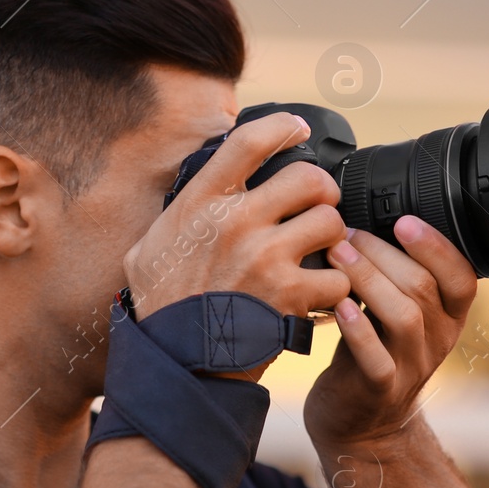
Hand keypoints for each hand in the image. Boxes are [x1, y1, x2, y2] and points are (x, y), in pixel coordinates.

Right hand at [123, 113, 349, 344]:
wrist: (178, 360)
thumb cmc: (164, 305)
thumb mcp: (150, 247)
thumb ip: (179, 217)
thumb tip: (194, 191)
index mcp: (201, 202)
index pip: (249, 141)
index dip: (282, 127)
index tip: (298, 130)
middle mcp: (236, 222)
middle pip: (309, 178)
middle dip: (322, 191)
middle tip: (319, 207)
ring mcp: (266, 257)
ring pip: (331, 223)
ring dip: (334, 239)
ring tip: (322, 254)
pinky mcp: (291, 294)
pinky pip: (339, 277)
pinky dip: (336, 289)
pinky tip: (320, 296)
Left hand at [304, 216, 476, 451]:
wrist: (360, 423)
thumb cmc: (372, 352)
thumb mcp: (393, 311)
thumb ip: (392, 275)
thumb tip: (365, 217)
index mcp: (448, 316)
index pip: (462, 277)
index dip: (437, 246)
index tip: (403, 220)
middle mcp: (438, 340)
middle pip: (425, 287)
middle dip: (385, 253)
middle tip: (347, 232)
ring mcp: (412, 366)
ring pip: (404, 316)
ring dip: (369, 279)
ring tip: (338, 255)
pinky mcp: (380, 388)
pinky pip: (376, 357)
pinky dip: (358, 329)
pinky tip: (338, 304)